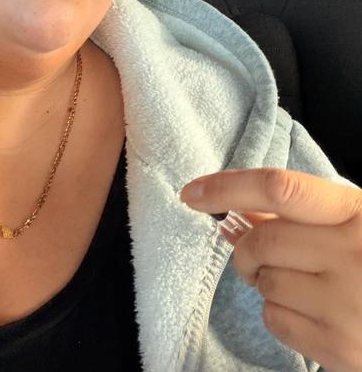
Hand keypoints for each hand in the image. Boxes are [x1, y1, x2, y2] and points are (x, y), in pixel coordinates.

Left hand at [180, 168, 361, 371]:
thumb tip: (236, 217)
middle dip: (247, 249)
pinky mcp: (341, 348)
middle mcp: (352, 254)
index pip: (280, 188)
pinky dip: (279, 313)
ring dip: (266, 281)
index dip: (228, 187)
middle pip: (261, 242)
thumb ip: (301, 214)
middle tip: (258, 254)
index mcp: (357, 213)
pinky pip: (275, 321)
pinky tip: (312, 309)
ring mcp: (347, 304)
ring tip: (303, 282)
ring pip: (264, 283)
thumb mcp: (354, 222)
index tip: (192, 192)